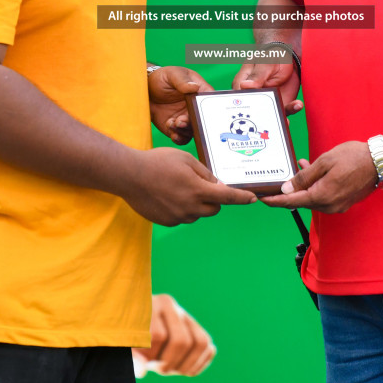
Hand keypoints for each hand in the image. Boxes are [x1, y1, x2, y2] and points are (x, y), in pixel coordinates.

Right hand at [121, 147, 256, 225]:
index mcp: (197, 190)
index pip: (227, 197)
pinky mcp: (167, 222)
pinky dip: (182, 208)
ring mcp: (178, 217)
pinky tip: (168, 195)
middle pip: (214, 209)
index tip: (253, 199)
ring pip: (197, 214)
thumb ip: (204, 174)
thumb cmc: (158, 162)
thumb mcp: (185, 159)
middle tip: (201, 185)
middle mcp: (190, 207)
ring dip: (196, 204)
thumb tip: (217, 186)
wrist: (129, 175)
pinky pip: (183, 217)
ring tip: (178, 187)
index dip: (242, 198)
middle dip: (213, 199)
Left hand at [132, 294, 215, 376]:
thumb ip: (131, 357)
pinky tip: (181, 369)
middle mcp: (172, 306)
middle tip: (157, 368)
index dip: (151, 356)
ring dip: (184, 365)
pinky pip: (209, 349)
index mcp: (151, 303)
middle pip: (182, 341)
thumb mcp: (123, 344)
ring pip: (200, 343)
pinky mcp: (196, 329)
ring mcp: (186, 317)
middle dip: (169, 363)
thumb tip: (143, 372)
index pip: (158, 336)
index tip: (142, 363)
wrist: (129, 326)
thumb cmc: (124, 337)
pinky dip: (198, 365)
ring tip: (168, 368)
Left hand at [148, 65, 211, 143]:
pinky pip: (183, 138)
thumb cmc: (162, 78)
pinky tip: (173, 134)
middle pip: (202, 119)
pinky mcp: (178, 128)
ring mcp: (187, 119)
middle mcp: (196, 108)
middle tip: (181, 121)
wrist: (146, 92)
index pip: (210, 102)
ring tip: (171, 123)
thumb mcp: (172, 75)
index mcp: (200, 92)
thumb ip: (182, 81)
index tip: (197, 112)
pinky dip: (179, 138)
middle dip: (193, 122)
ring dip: (184, 131)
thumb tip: (194, 87)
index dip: (207, 109)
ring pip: (193, 130)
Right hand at [232, 59, 302, 114]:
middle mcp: (254, 96)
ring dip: (278, 118)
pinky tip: (298, 104)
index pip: (239, 100)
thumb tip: (244, 86)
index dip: (244, 108)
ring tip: (286, 120)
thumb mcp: (264, 62)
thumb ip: (257, 75)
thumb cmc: (270, 55)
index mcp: (242, 85)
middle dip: (262, 119)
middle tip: (270, 121)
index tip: (253, 112)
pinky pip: (286, 110)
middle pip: (254, 111)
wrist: (287, 56)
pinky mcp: (281, 103)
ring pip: (270, 114)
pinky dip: (292, 109)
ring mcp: (268, 101)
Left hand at [261, 141, 376, 213]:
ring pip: (313, 198)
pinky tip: (314, 173)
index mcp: (321, 196)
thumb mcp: (324, 162)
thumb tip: (287, 189)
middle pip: (301, 202)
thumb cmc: (354, 157)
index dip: (275, 200)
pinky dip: (316, 187)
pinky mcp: (344, 202)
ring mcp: (338, 206)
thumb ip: (304, 177)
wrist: (381, 161)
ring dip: (304, 187)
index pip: (291, 201)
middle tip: (276, 181)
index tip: (262, 199)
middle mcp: (329, 206)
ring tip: (299, 168)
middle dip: (289, 192)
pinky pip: (324, 197)